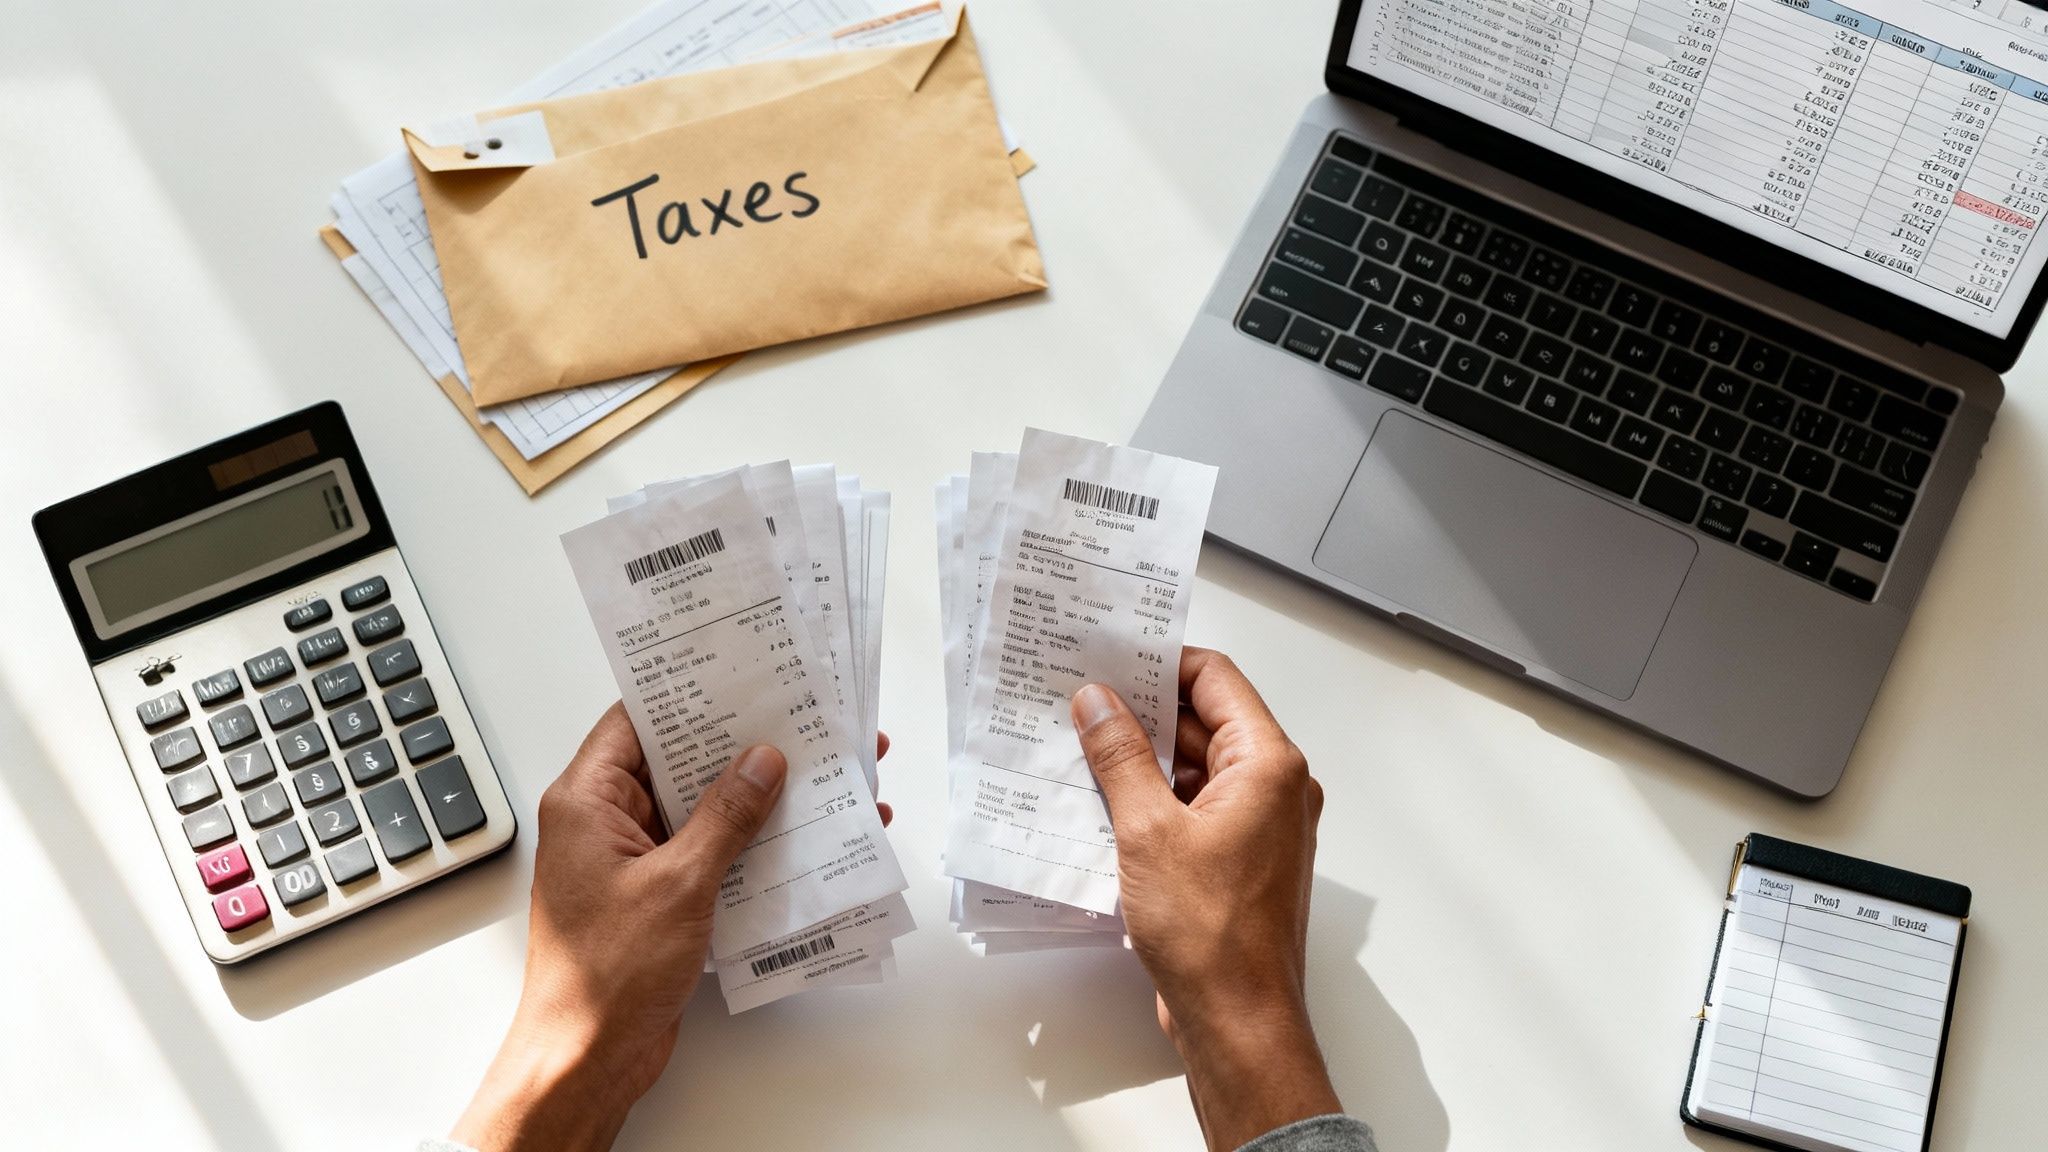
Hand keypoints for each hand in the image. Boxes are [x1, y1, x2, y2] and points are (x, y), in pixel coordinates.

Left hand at [450, 704, 890, 1151]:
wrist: (588, 1058)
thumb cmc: (606, 977)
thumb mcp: (678, 884)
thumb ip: (725, 816)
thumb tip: (761, 762)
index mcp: (587, 801)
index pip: (638, 720)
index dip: (690, 693)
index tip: (742, 673)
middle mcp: (605, 823)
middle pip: (678, 761)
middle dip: (741, 747)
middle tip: (800, 722)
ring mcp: (633, 860)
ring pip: (701, 809)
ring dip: (755, 800)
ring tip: (820, 780)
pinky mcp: (659, 895)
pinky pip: (709, 852)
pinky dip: (750, 846)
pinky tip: (801, 843)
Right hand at [1073, 648, 1339, 1151]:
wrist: (1237, 1020)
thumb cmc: (1211, 934)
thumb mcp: (1148, 830)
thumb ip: (1120, 757)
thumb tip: (1097, 702)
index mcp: (1268, 765)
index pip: (1215, 679)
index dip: (1161, 662)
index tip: (1110, 655)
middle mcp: (1273, 788)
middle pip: (1204, 722)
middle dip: (1141, 713)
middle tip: (1079, 699)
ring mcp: (1256, 827)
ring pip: (1194, 768)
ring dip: (1140, 760)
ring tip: (1077, 749)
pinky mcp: (1234, 861)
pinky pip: (1190, 809)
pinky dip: (1149, 801)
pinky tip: (1098, 803)